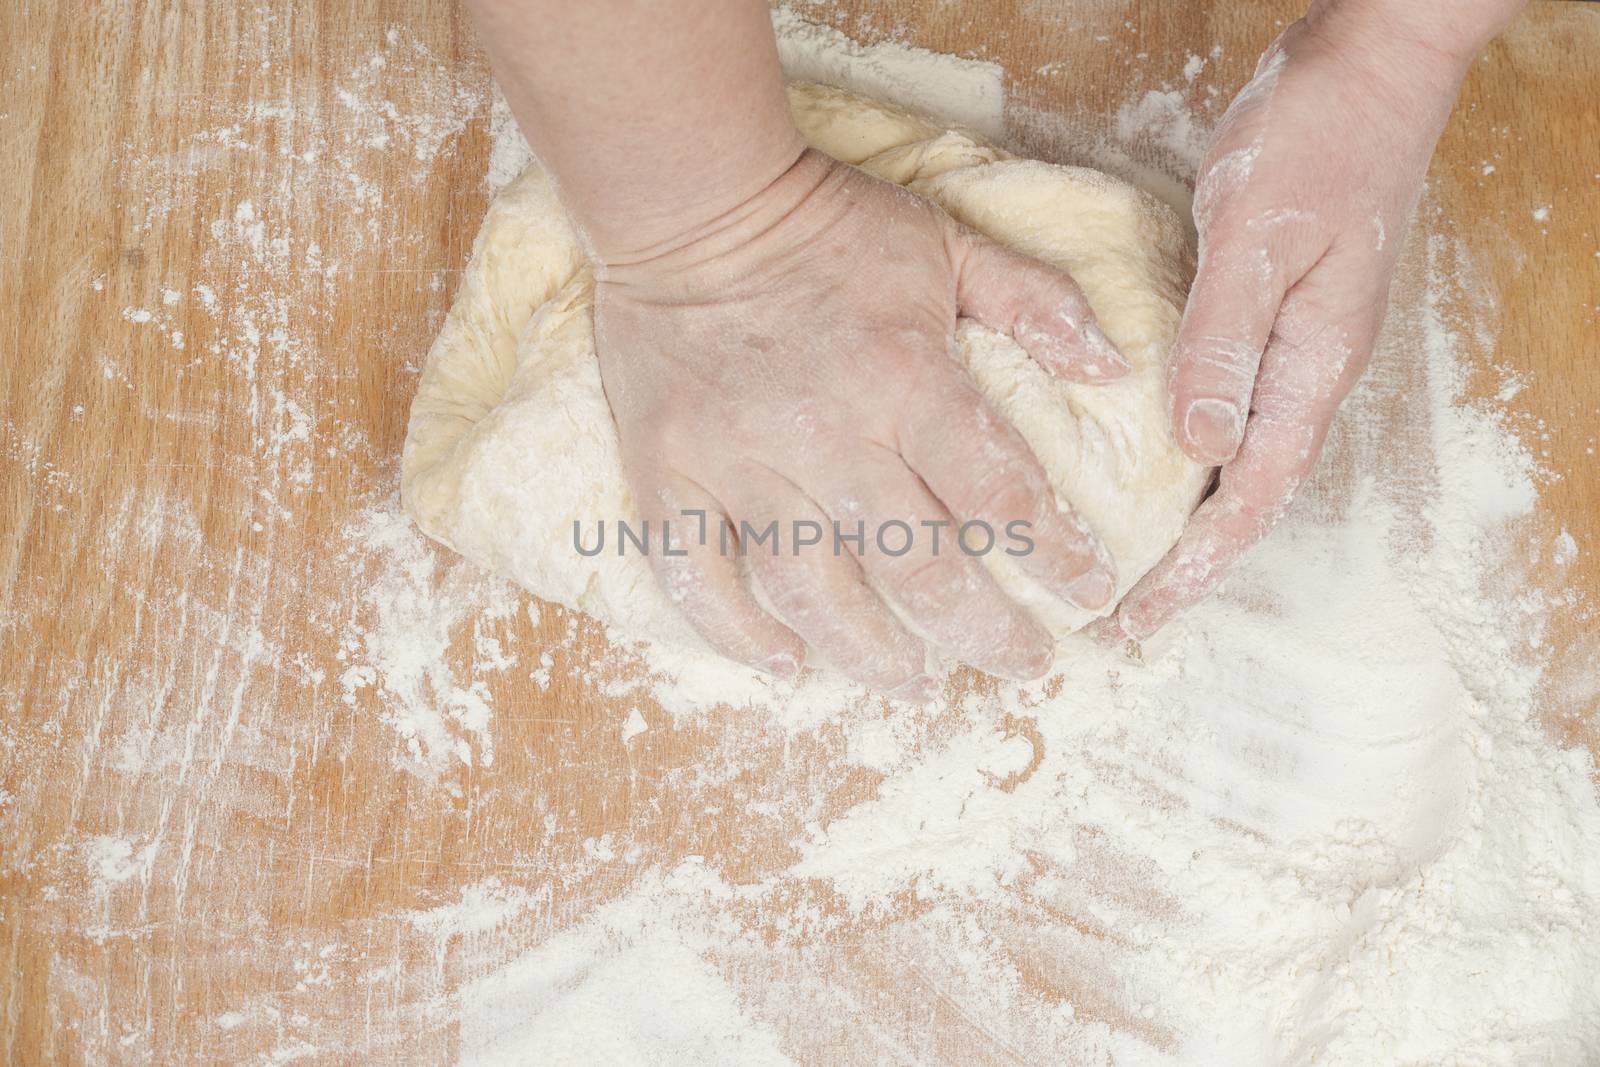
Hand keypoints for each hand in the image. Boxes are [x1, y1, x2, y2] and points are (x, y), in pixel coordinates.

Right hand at [596, 149, 1128, 693]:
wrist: (693, 200)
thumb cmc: (827, 224)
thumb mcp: (948, 243)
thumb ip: (1035, 302)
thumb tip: (1109, 369)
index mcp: (905, 378)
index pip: (999, 491)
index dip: (1055, 554)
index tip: (1089, 593)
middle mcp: (826, 434)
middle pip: (915, 567)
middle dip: (982, 631)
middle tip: (1021, 664)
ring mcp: (739, 460)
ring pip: (809, 590)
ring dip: (870, 653)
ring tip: (914, 682)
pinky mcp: (668, 470)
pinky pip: (694, 574)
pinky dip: (737, 632)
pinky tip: (784, 662)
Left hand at [1110, 7, 1483, 639]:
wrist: (1367, 67)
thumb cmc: (1318, 140)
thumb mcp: (1258, 240)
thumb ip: (1224, 343)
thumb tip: (1200, 448)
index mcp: (1312, 365)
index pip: (1253, 495)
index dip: (1197, 565)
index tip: (1142, 618)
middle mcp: (1307, 369)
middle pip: (1250, 493)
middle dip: (1192, 562)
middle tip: (1128, 617)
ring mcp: (1294, 343)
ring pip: (1243, 455)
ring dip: (1193, 515)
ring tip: (1138, 563)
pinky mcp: (1273, 312)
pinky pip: (1233, 405)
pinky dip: (1196, 450)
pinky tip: (1158, 459)